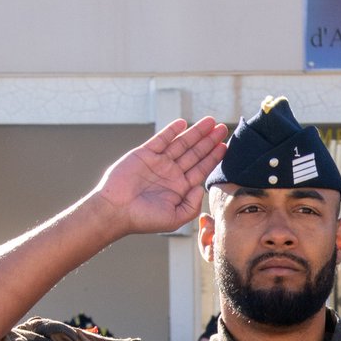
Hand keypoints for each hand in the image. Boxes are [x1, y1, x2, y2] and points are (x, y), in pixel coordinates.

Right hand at [92, 117, 227, 236]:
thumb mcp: (175, 218)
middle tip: (222, 129)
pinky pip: (161, 139)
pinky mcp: (144, 154)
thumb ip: (192, 205)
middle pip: (194, 153)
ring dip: (195, 132)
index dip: (213, 157)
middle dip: (208, 141)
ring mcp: (158, 163)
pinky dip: (172, 130)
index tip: (225, 146)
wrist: (115, 211)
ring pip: (181, 144)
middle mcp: (170, 174)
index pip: (201, 169)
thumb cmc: (144, 219)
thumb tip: (200, 187)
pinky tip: (183, 123)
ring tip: (210, 122)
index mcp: (179, 188)